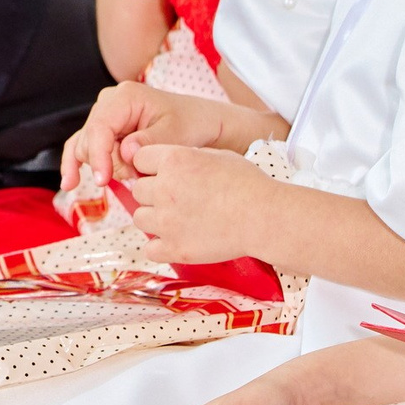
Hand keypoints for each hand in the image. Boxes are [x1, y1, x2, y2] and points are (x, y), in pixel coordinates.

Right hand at [59, 82, 228, 189]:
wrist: (199, 122)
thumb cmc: (191, 122)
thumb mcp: (176, 133)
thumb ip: (149, 142)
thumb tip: (125, 152)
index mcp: (125, 97)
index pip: (99, 128)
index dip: (98, 156)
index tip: (103, 180)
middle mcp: (108, 103)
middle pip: (89, 140)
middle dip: (108, 164)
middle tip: (137, 175)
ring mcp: (104, 116)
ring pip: (85, 147)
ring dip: (105, 167)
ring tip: (132, 174)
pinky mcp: (104, 130)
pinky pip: (83, 147)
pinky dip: (78, 165)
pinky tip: (69, 183)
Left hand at [124, 143, 280, 265]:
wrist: (266, 217)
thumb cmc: (248, 185)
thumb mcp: (218, 155)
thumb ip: (187, 157)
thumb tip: (169, 162)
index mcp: (174, 161)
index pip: (139, 159)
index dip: (152, 167)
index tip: (166, 174)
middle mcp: (164, 189)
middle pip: (138, 190)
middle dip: (155, 194)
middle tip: (180, 199)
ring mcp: (166, 221)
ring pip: (140, 218)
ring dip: (155, 219)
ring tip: (181, 219)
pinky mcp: (173, 248)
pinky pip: (149, 248)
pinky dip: (161, 246)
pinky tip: (179, 239)